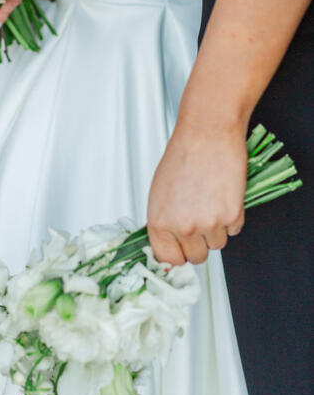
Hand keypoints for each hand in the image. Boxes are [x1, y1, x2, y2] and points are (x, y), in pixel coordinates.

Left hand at [147, 119, 246, 265]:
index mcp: (160, 221)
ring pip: (217, 245)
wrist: (207, 135)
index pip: (168, 259)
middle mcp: (183, 226)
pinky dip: (232, 217)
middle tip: (199, 221)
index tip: (181, 250)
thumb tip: (169, 241)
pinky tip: (223, 197)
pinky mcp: (232, 216)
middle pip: (196, 257)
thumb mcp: (160, 193)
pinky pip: (234, 230)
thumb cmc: (183, 156)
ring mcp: (209, 224)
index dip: (177, 254)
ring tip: (210, 201)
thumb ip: (164, 221)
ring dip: (216, 229)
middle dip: (199, 243)